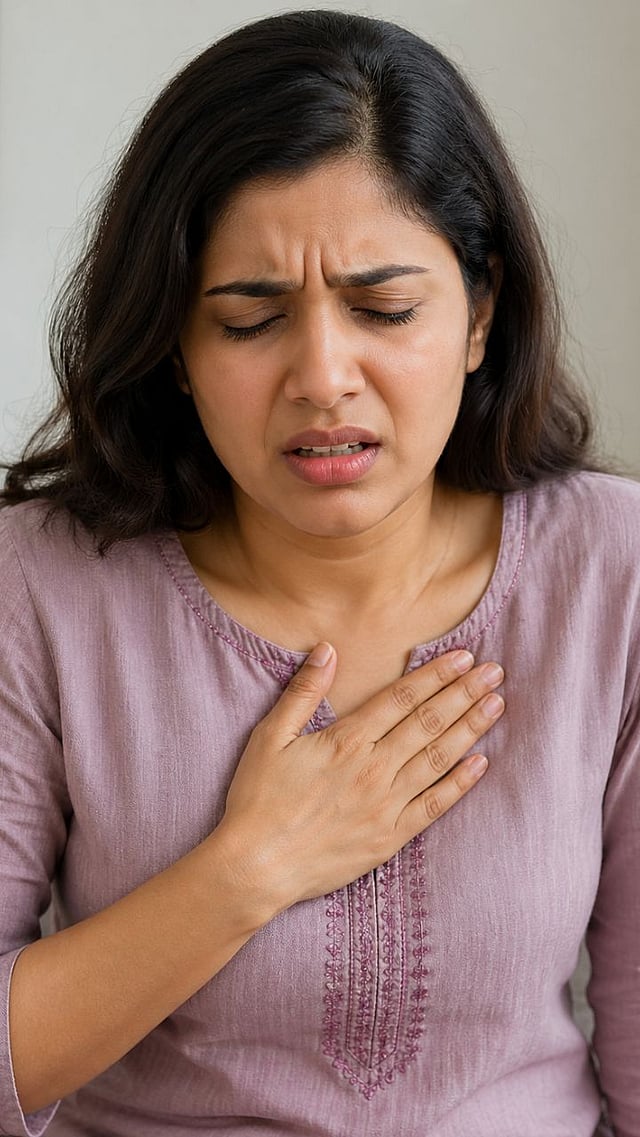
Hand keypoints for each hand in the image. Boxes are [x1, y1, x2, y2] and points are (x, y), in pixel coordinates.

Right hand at [217, 645, 503, 915]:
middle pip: (429, 722)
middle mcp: (373, 768)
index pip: (402, 698)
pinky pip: (434, 805)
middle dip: (464, 693)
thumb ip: (303, 692)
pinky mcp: (390, 837)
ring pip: (438, 758)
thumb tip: (326, 649)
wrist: (256, 867)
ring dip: (470, 728)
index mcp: (346, 740)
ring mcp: (385, 804)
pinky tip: (481, 763)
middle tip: (494, 672)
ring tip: (496, 704)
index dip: (435, 674)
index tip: (463, 656)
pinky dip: (460, 783)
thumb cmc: (257, 799)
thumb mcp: (270, 736)